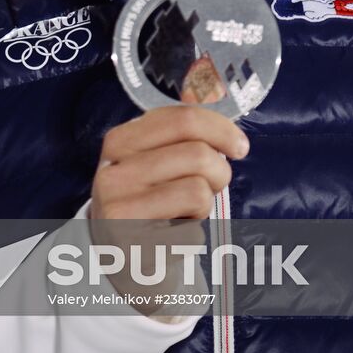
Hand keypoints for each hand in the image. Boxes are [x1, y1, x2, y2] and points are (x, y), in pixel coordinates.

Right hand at [89, 106, 248, 316]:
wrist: (121, 257)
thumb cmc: (149, 198)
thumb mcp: (153, 157)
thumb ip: (182, 130)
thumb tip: (214, 95)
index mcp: (120, 142)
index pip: (183, 120)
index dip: (221, 130)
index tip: (239, 146)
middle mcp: (113, 173)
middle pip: (198, 155)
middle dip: (218, 172)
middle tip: (210, 186)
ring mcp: (118, 213)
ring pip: (197, 191)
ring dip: (204, 205)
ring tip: (185, 212)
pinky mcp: (132, 249)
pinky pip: (190, 234)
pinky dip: (192, 237)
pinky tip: (172, 237)